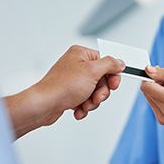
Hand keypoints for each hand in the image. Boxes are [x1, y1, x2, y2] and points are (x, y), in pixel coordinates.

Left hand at [5, 45, 124, 138]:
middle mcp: (76, 65)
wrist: (44, 105)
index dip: (112, 75)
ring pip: (94, 91)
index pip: (106, 62)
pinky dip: (83, 107)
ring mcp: (72, 79)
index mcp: (81, 54)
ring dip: (92, 102)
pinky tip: (78, 110)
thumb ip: (109, 64)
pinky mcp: (69, 93)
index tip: (113, 85)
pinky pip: (84, 100)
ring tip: (84, 105)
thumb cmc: (62, 86)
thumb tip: (119, 62)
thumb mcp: (92, 71)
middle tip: (96, 97)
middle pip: (101, 79)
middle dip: (100, 92)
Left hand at [140, 66, 163, 129]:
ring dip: (158, 88)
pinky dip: (161, 96)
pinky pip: (155, 103)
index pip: (147, 87)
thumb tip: (148, 70)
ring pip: (150, 97)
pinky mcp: (163, 120)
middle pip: (147, 91)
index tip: (160, 70)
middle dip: (156, 81)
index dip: (150, 76)